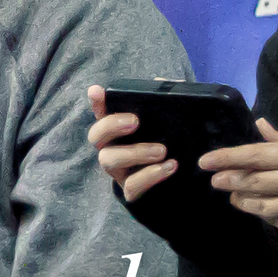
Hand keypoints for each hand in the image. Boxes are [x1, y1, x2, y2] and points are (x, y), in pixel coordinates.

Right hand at [87, 84, 176, 201]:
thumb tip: (170, 83)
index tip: (96, 90)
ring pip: (109, 160)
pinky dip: (150, 175)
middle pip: (95, 136)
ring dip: (135, 152)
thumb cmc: (168, 151)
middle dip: (111, 126)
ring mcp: (119, 173)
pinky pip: (132, 186)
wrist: (181, 191)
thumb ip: (167, 107)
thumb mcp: (169, 128)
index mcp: (119, 132)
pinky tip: (170, 167)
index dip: (96, 102)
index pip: (101, 114)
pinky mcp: (131, 193)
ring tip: (162, 151)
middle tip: (135, 121)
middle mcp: (112, 150)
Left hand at [201, 119, 277, 229]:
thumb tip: (259, 123)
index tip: (204, 161)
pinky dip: (259, 212)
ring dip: (241, 199)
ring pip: (260, 204)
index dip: (227, 157)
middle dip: (230, 180)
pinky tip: (252, 206)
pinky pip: (272, 219)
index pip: (254, 154)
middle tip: (215, 180)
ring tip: (232, 195)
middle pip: (253, 180)